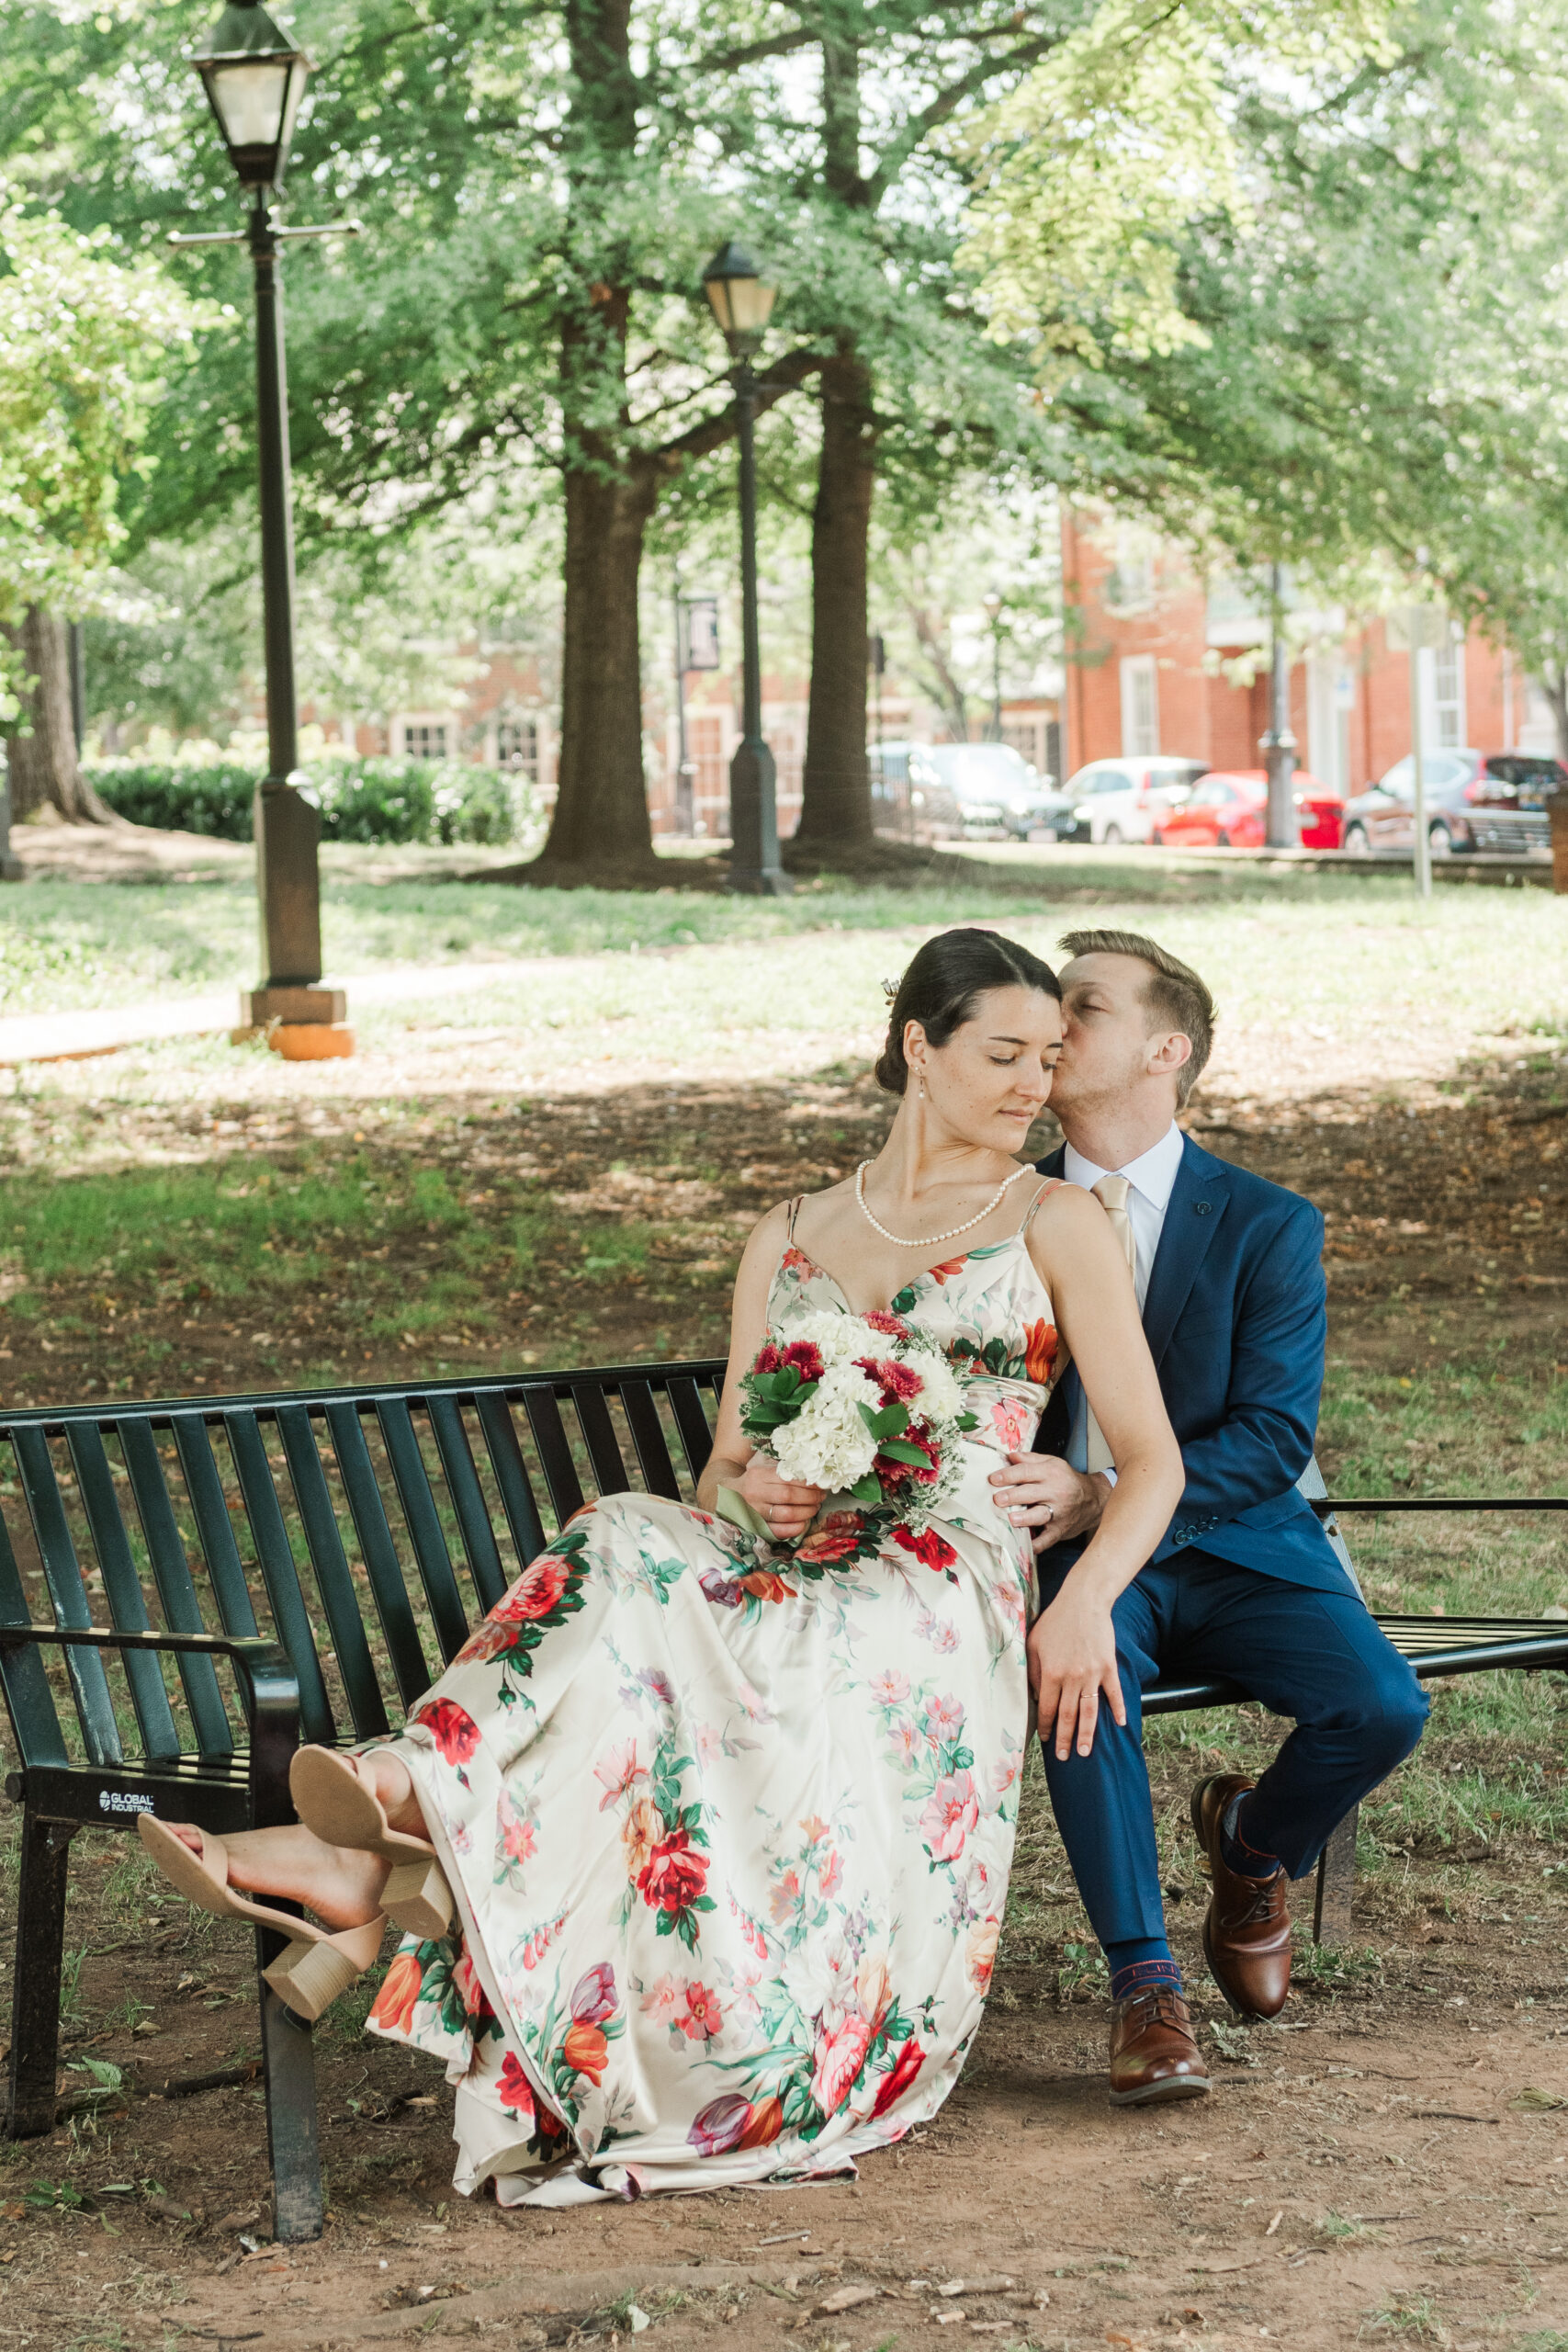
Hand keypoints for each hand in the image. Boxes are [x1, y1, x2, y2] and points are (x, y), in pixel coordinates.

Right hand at [733, 1453, 824, 1543]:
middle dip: (810, 1497)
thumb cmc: (752, 1481)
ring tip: (814, 1508)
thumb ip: (783, 1469)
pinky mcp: (755, 1526)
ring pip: (786, 1514)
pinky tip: (803, 1524)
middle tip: (821, 1497)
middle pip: (789, 1495)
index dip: (808, 1483)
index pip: (788, 1478)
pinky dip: (794, 1529)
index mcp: (758, 1474)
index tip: (820, 1485)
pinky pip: (777, 1531)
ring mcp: (754, 1511)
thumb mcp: (762, 1468)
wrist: (725, 1496)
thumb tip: (812, 1472)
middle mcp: (755, 1492)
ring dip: (806, 1512)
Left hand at [988, 1453, 1109, 1552]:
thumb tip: (1009, 1456)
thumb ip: (1030, 1459)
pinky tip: (1025, 1547)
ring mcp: (1059, 1512)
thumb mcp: (1052, 1463)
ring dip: (1025, 1518)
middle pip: (1031, 1493)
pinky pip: (1048, 1539)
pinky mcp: (1060, 1530)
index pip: (1026, 1472)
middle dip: (1012, 1496)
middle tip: (997, 1499)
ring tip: (1012, 1519)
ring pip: (1040, 1515)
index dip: (1008, 1475)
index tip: (993, 1479)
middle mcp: (1056, 1492)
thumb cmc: (1067, 1480)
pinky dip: (1037, 1545)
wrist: (1093, 1499)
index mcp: (1051, 1473)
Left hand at [1026, 1575, 1125, 1759]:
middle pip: (1068, 1716)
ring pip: (1090, 1711)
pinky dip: (1119, 1709)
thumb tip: (1038, 1698)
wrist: (1083, 1602)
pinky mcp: (1109, 1667)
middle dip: (1065, 1739)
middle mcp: (1072, 1677)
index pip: (1048, 1709)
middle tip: (1065, 1758)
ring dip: (1087, 1734)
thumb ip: (1033, 1672)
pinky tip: (1121, 1724)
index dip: (1047, 1727)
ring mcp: (1093, 1673)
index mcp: (1051, 1673)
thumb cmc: (1055, 1621)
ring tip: (1085, 1752)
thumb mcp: (1034, 1644)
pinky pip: (1114, 1693)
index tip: (1046, 1740)